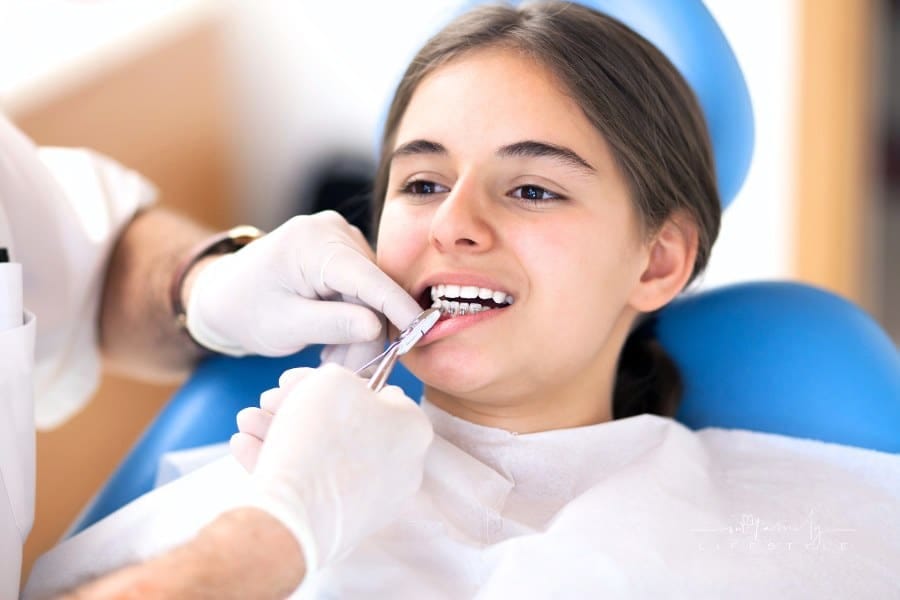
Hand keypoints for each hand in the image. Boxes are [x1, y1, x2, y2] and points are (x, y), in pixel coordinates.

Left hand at [185, 211, 420, 367]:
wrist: (224, 295)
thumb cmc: (245, 310)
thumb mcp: (284, 326)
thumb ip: (332, 324)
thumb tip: (377, 326)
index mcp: (312, 242)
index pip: (367, 276)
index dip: (397, 305)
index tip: (422, 330)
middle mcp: (332, 231)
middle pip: (373, 290)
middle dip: (367, 335)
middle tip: (346, 370)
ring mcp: (340, 239)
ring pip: (373, 295)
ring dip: (359, 333)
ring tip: (330, 358)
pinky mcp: (345, 253)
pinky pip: (365, 292)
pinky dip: (354, 322)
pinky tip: (333, 342)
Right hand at [242, 364, 432, 572]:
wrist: (296, 514)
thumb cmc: (321, 438)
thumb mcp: (332, 379)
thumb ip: (341, 377)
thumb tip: (339, 388)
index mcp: (413, 429)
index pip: (378, 394)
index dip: (334, 381)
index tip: (298, 380)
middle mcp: (402, 466)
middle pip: (345, 426)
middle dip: (298, 408)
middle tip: (269, 400)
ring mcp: (374, 499)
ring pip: (324, 454)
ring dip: (280, 432)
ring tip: (247, 421)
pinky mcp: (344, 524)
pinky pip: (314, 485)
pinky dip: (282, 463)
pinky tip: (245, 446)